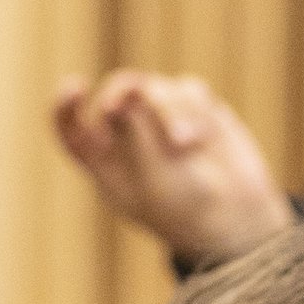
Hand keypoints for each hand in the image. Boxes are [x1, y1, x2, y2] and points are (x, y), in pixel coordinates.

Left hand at [50, 69, 292, 264]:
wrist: (236, 217)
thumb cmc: (184, 209)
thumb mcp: (153, 179)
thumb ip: (135, 135)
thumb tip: (122, 94)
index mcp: (103, 161)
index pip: (73, 127)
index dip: (67, 105)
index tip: (75, 85)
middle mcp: (128, 136)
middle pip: (117, 94)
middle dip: (124, 91)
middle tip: (133, 94)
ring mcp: (161, 119)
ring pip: (156, 88)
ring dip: (170, 110)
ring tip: (185, 143)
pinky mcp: (195, 109)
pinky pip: (189, 90)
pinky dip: (196, 111)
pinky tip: (204, 139)